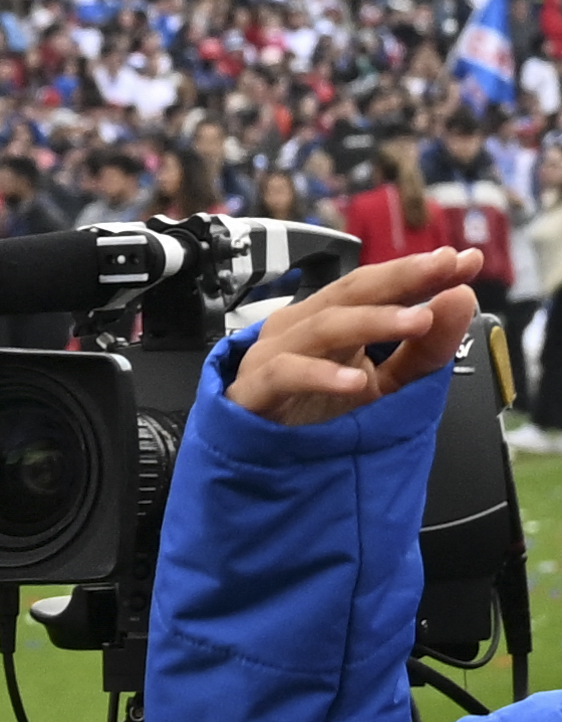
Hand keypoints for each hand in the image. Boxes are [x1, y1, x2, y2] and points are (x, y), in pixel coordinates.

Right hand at [226, 247, 483, 426]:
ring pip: (323, 327)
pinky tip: (356, 382)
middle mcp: (301, 327)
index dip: (420, 272)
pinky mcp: (255, 389)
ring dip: (373, 321)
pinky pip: (286, 374)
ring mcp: (275, 354)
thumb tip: (461, 298)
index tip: (465, 260)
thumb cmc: (317, 414)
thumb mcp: (389, 384)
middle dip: (401, 278)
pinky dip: (321, 375)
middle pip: (351, 292)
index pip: (378, 285)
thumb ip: (426, 349)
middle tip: (444, 269)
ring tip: (419, 321)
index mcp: (331, 318)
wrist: (260, 460)